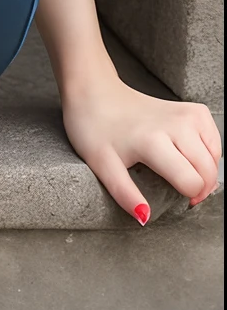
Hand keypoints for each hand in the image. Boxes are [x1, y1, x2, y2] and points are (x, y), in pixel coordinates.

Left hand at [62, 72, 220, 220]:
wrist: (96, 93)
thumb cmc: (94, 128)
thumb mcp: (102, 165)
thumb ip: (125, 194)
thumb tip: (144, 217)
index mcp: (153, 142)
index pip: (191, 182)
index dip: (186, 197)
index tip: (174, 199)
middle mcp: (177, 126)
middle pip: (207, 172)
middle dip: (199, 188)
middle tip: (179, 191)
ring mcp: (189, 115)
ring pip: (215, 157)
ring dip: (205, 172)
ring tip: (183, 174)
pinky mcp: (195, 110)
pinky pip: (214, 141)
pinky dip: (209, 155)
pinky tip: (190, 157)